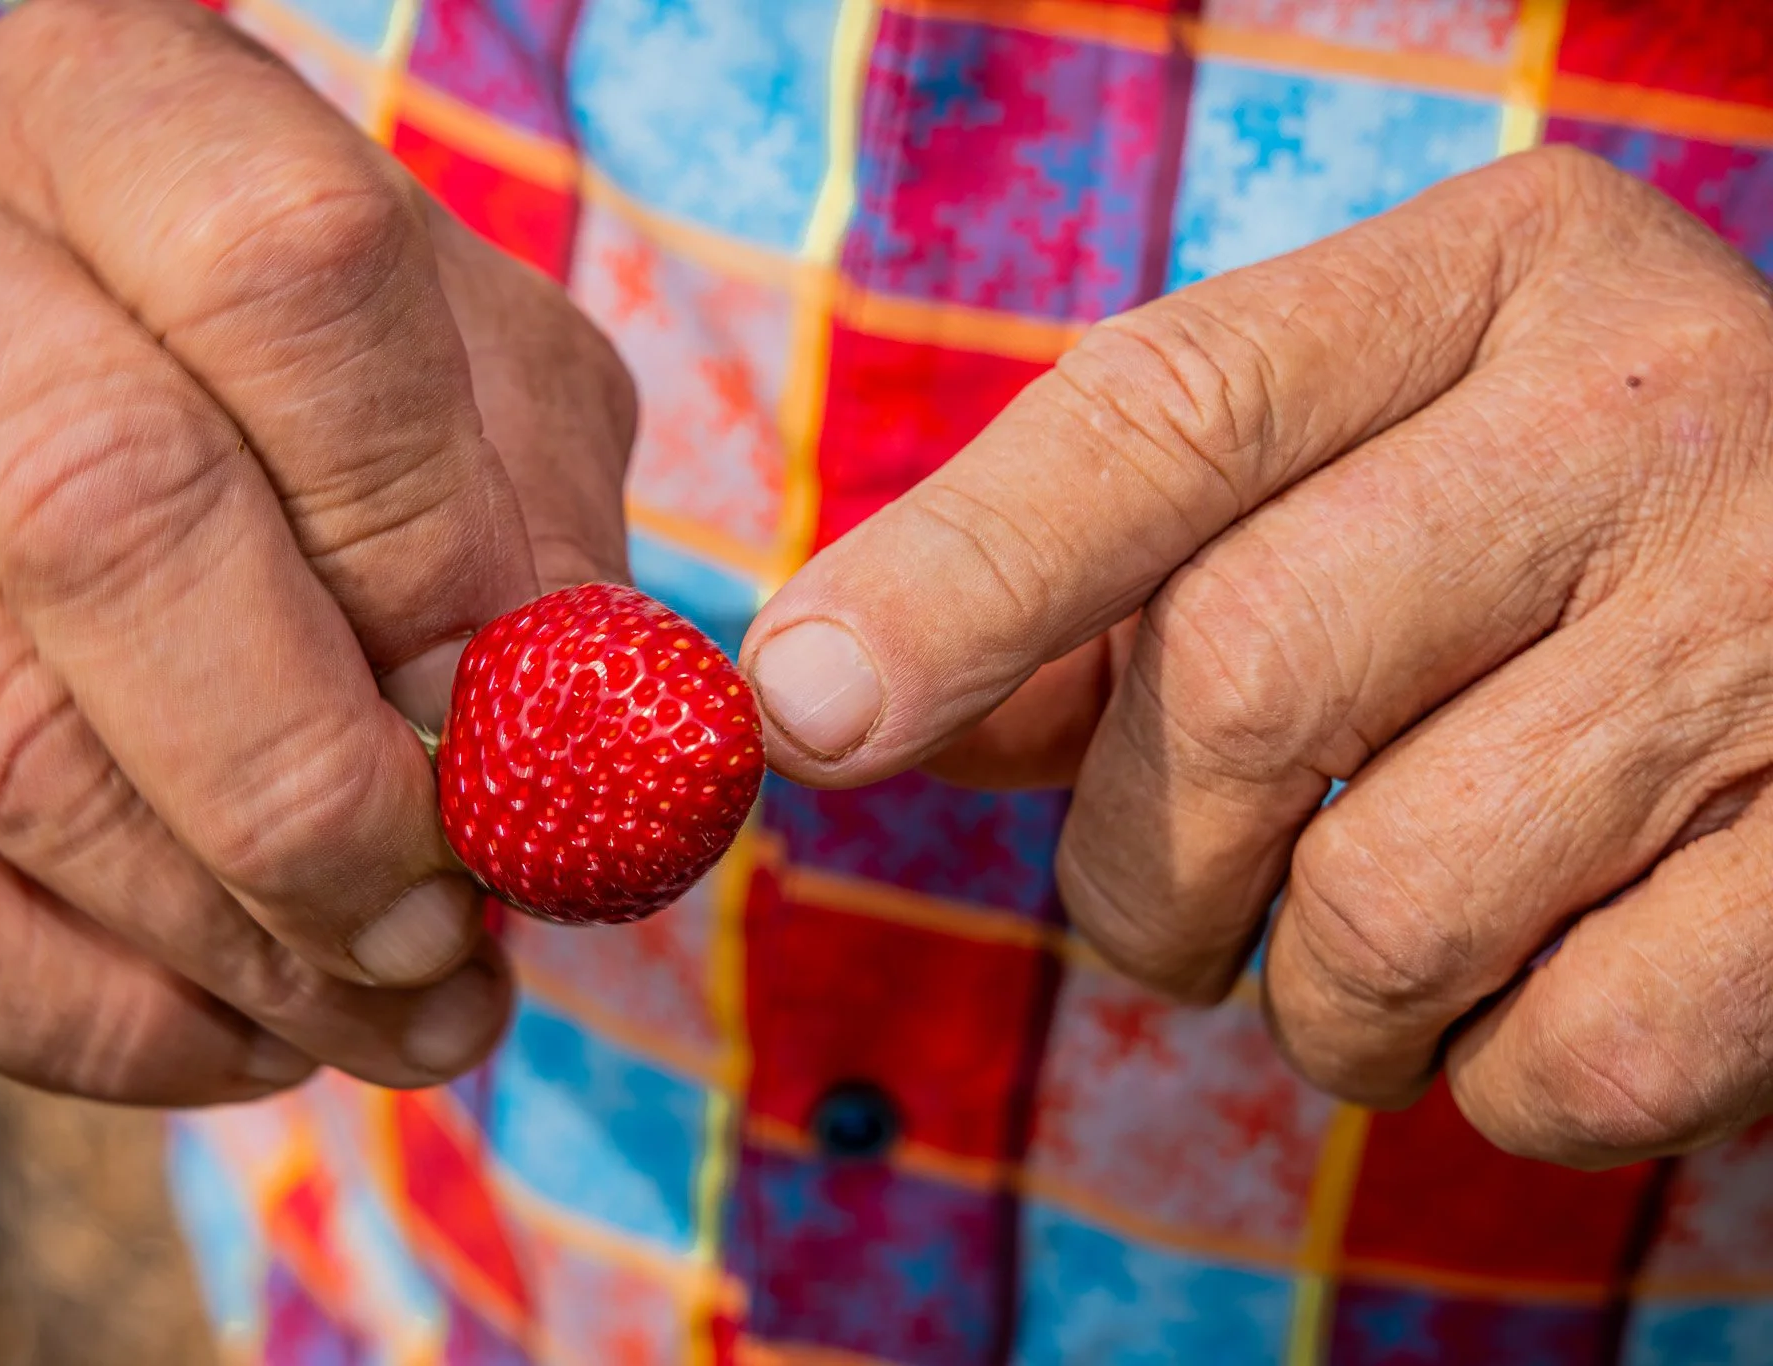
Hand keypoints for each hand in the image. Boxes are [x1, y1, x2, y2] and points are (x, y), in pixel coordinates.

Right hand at [0, 0, 633, 1102]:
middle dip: (320, 786)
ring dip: (245, 944)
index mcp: (132, 120)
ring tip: (411, 1006)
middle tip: (454, 921)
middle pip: (108, 526)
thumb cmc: (297, 352)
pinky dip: (103, 1023)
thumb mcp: (461, 358)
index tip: (526, 713)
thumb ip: (529, 513)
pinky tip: (254, 1034)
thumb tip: (562, 749)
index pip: (291, 282)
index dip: (426, 530)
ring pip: (6, 757)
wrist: (3, 336)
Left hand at [746, 146, 1772, 1168]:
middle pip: (1240, 676)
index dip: (960, 578)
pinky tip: (1538, 986)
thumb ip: (1102, 574)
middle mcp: (1646, 414)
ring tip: (1379, 949)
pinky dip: (1496, 1079)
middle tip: (1171, 916)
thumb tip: (839, 690)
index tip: (805, 708)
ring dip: (1320, 999)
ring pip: (1385, 906)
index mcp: (1486, 282)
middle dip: (1144, 867)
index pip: (1166, 413)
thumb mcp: (1346, 478)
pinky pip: (1569, 1057)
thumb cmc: (1543, 554)